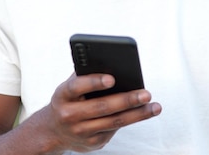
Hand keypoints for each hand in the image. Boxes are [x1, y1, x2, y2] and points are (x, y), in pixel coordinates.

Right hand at [33, 72, 161, 152]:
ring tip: (154, 106)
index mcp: (63, 94)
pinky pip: (114, 130)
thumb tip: (114, 65)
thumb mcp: (70, 86)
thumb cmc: (69, 99)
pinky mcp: (92, 143)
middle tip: (146, 94)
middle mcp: (69, 114)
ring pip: (113, 122)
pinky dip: (130, 120)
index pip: (77, 86)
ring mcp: (81, 131)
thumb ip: (86, 75)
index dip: (94, 82)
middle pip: (102, 107)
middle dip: (126, 100)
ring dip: (137, 114)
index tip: (112, 78)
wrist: (54, 130)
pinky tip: (142, 113)